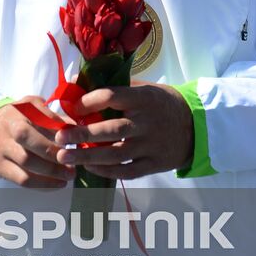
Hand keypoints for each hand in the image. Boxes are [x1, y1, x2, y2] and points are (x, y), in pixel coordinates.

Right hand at [0, 96, 75, 187]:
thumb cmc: (14, 119)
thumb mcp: (29, 108)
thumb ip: (52, 115)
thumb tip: (75, 126)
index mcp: (21, 109)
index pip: (45, 119)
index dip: (63, 132)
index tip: (78, 140)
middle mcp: (10, 127)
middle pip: (34, 142)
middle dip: (56, 154)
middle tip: (73, 162)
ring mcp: (3, 147)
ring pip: (28, 162)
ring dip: (52, 172)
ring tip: (68, 175)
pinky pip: (22, 179)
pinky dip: (41, 184)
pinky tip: (56, 184)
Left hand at [53, 83, 193, 179]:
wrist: (196, 126)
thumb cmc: (162, 103)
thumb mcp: (146, 88)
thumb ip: (118, 88)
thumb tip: (79, 84)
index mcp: (144, 98)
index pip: (112, 97)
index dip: (89, 102)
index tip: (71, 108)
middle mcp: (146, 122)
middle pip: (111, 129)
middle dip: (82, 134)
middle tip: (59, 137)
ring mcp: (151, 146)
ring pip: (116, 154)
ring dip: (87, 157)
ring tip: (64, 157)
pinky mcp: (154, 165)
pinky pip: (127, 171)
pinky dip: (106, 171)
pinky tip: (89, 167)